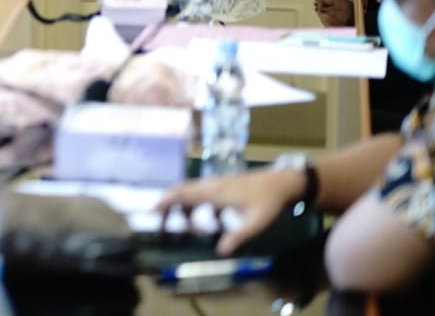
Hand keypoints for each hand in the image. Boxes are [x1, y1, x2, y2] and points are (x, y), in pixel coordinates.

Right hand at [156, 166, 304, 255]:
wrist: (283, 182)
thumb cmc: (268, 202)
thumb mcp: (255, 223)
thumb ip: (237, 236)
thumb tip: (221, 252)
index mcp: (214, 192)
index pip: (182, 194)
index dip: (165, 201)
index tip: (152, 211)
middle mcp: (211, 185)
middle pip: (181, 191)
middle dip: (168, 205)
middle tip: (160, 221)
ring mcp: (217, 184)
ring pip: (191, 192)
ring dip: (184, 207)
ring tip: (184, 226)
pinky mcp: (224, 186)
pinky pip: (204, 194)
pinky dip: (200, 206)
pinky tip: (213, 221)